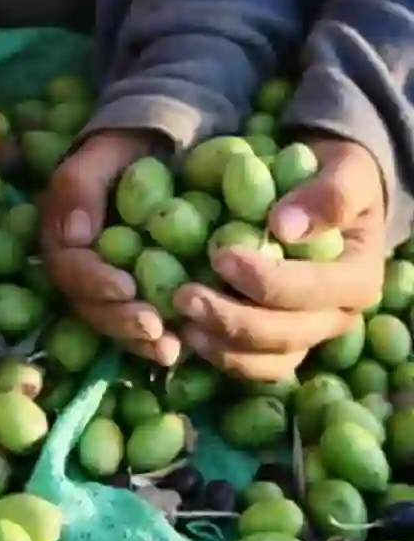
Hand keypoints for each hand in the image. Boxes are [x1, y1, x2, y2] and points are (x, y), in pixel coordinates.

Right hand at [42, 130, 182, 365]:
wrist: (154, 150)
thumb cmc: (125, 150)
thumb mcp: (101, 154)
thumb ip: (80, 185)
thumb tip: (75, 234)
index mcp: (61, 239)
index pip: (70, 269)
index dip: (93, 283)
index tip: (125, 288)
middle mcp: (77, 270)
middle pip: (89, 306)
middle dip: (119, 321)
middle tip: (154, 329)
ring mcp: (104, 287)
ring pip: (114, 323)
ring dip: (139, 341)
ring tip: (171, 350)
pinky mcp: (134, 296)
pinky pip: (140, 323)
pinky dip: (159, 338)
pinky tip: (183, 348)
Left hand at [174, 138, 385, 379]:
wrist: (318, 200)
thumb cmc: (330, 182)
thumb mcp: (344, 172)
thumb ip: (328, 195)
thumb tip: (284, 227)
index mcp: (358, 279)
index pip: (314, 291)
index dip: (266, 281)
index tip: (221, 257)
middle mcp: (337, 317)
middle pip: (288, 335)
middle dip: (233, 320)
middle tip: (183, 296)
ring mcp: (308, 337)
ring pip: (269, 362)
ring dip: (222, 347)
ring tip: (182, 322)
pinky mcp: (278, 347)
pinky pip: (252, 368)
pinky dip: (220, 357)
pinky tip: (187, 336)